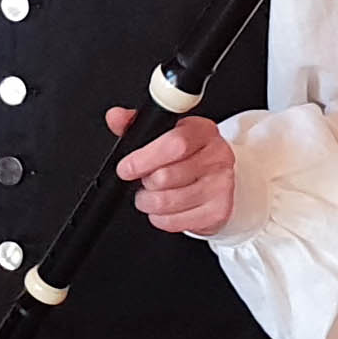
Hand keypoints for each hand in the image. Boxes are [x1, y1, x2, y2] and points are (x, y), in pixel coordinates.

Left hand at [109, 107, 234, 234]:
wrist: (217, 179)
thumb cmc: (187, 155)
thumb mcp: (163, 133)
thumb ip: (135, 124)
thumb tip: (115, 117)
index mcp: (203, 131)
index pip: (175, 144)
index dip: (144, 159)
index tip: (126, 168)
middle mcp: (217, 156)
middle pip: (166, 176)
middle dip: (144, 183)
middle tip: (143, 181)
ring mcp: (221, 185)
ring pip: (167, 201)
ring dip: (148, 202)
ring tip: (149, 195)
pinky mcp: (218, 211)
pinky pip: (174, 221)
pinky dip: (159, 218)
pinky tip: (164, 209)